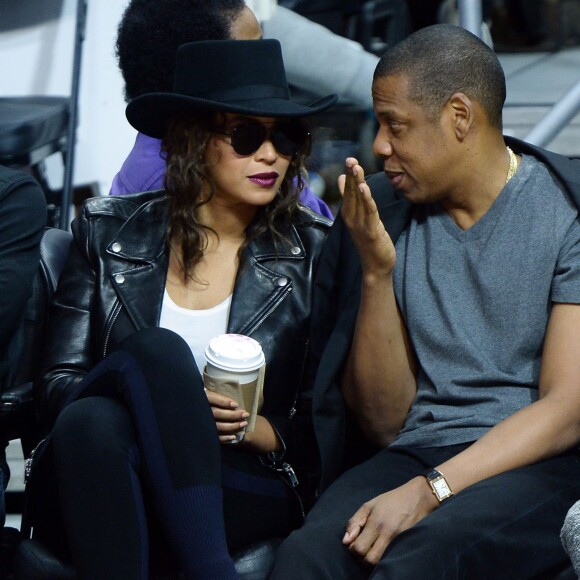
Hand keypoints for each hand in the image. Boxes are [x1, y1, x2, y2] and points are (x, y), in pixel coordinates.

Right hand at [205, 389, 248, 443]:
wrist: (192, 410)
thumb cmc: (206, 398)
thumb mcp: (209, 391)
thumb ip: (218, 393)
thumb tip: (232, 394)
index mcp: (202, 398)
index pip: (212, 398)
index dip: (224, 402)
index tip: (236, 404)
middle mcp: (201, 410)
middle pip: (217, 413)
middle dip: (232, 415)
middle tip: (245, 414)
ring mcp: (202, 422)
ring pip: (217, 426)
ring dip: (232, 426)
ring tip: (244, 424)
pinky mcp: (204, 432)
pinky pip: (214, 436)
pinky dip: (224, 438)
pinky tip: (234, 437)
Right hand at [339, 157, 396, 276]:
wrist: (376, 266)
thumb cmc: (370, 241)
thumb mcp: (361, 218)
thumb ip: (354, 200)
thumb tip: (345, 180)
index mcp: (349, 214)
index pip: (348, 191)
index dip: (349, 175)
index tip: (349, 159)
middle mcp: (352, 218)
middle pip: (351, 192)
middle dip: (351, 175)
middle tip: (350, 158)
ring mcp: (360, 225)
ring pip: (359, 199)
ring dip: (357, 183)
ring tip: (356, 167)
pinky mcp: (371, 230)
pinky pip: (369, 212)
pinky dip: (366, 199)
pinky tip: (365, 187)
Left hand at [342, 477, 437, 565]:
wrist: (418, 498)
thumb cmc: (391, 500)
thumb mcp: (369, 505)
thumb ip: (355, 522)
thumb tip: (345, 541)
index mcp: (376, 522)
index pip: (359, 548)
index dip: (353, 548)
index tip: (355, 542)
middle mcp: (387, 533)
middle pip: (369, 560)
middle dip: (362, 557)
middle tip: (363, 548)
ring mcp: (399, 541)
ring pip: (381, 562)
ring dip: (373, 559)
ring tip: (372, 549)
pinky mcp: (407, 545)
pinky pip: (392, 558)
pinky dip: (384, 558)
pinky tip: (383, 550)